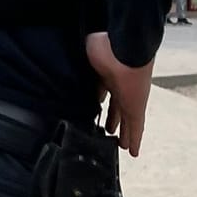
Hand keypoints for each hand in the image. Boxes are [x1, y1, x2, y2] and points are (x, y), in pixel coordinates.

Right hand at [86, 33, 152, 157]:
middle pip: (117, 107)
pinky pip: (136, 127)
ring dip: (125, 133)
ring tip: (120, 144)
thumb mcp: (84, 57)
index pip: (102, 91)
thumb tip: (60, 71)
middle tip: (108, 129)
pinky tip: (133, 151)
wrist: (124, 47)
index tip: (95, 105)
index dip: (98, 100)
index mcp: (107, 73)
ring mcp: (129, 97)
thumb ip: (78, 68)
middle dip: (113, 119)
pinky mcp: (136, 106)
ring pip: (127, 120)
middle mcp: (120, 85)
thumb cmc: (105, 45)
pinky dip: (135, 139)